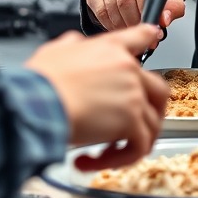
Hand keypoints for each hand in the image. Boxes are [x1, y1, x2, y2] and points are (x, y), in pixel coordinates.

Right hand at [25, 24, 169, 168]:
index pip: (140, 36)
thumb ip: (72, 46)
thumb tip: (74, 46)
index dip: (148, 37)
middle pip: (159, 90)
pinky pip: (139, 146)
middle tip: (137, 125)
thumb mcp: (55, 51)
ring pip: (151, 124)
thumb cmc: (40, 80)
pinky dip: (119, 159)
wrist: (38, 101)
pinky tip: (92, 160)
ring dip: (130, 143)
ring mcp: (133, 94)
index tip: (153, 38)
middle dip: (151, 111)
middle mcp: (128, 69)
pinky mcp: (131, 121)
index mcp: (110, 48)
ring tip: (106, 153)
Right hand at [85, 0, 185, 31]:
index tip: (153, 25)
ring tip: (134, 29)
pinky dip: (111, 24)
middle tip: (143, 31)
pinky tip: (121, 24)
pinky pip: (100, 12)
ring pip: (112, 7)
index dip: (148, 10)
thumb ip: (173, 5)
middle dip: (136, 22)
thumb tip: (163, 20)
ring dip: (124, 25)